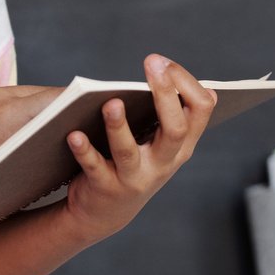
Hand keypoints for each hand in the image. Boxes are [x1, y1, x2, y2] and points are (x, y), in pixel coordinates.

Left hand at [61, 53, 216, 244]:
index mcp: (182, 145)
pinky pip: (94, 168)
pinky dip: (84, 151)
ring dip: (119, 127)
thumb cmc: (135, 164)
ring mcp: (135, 178)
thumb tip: (193, 80)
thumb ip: (175, 114)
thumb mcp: (162, 144)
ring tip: (111, 103)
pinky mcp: (105, 188)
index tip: (162, 61)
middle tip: (152, 62)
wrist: (106, 213)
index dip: (185, 82)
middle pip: (175, 129)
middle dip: (165, 94)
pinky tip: (74, 134)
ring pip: (129, 151)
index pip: (200, 109)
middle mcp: (164, 163)